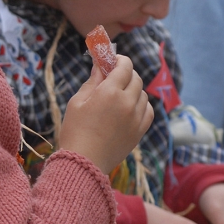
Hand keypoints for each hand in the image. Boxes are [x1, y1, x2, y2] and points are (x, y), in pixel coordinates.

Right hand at [59, 55, 153, 174]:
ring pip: (143, 94)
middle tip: (113, 77)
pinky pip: (148, 111)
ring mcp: (136, 118)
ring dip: (133, 89)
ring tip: (119, 95)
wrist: (84, 163)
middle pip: (135, 78)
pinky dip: (141, 105)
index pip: (124, 66)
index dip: (119, 60)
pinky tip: (130, 108)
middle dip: (125, 73)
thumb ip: (92, 81)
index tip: (112, 60)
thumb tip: (100, 65)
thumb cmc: (75, 131)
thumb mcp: (77, 102)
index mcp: (110, 92)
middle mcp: (127, 103)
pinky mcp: (140, 131)